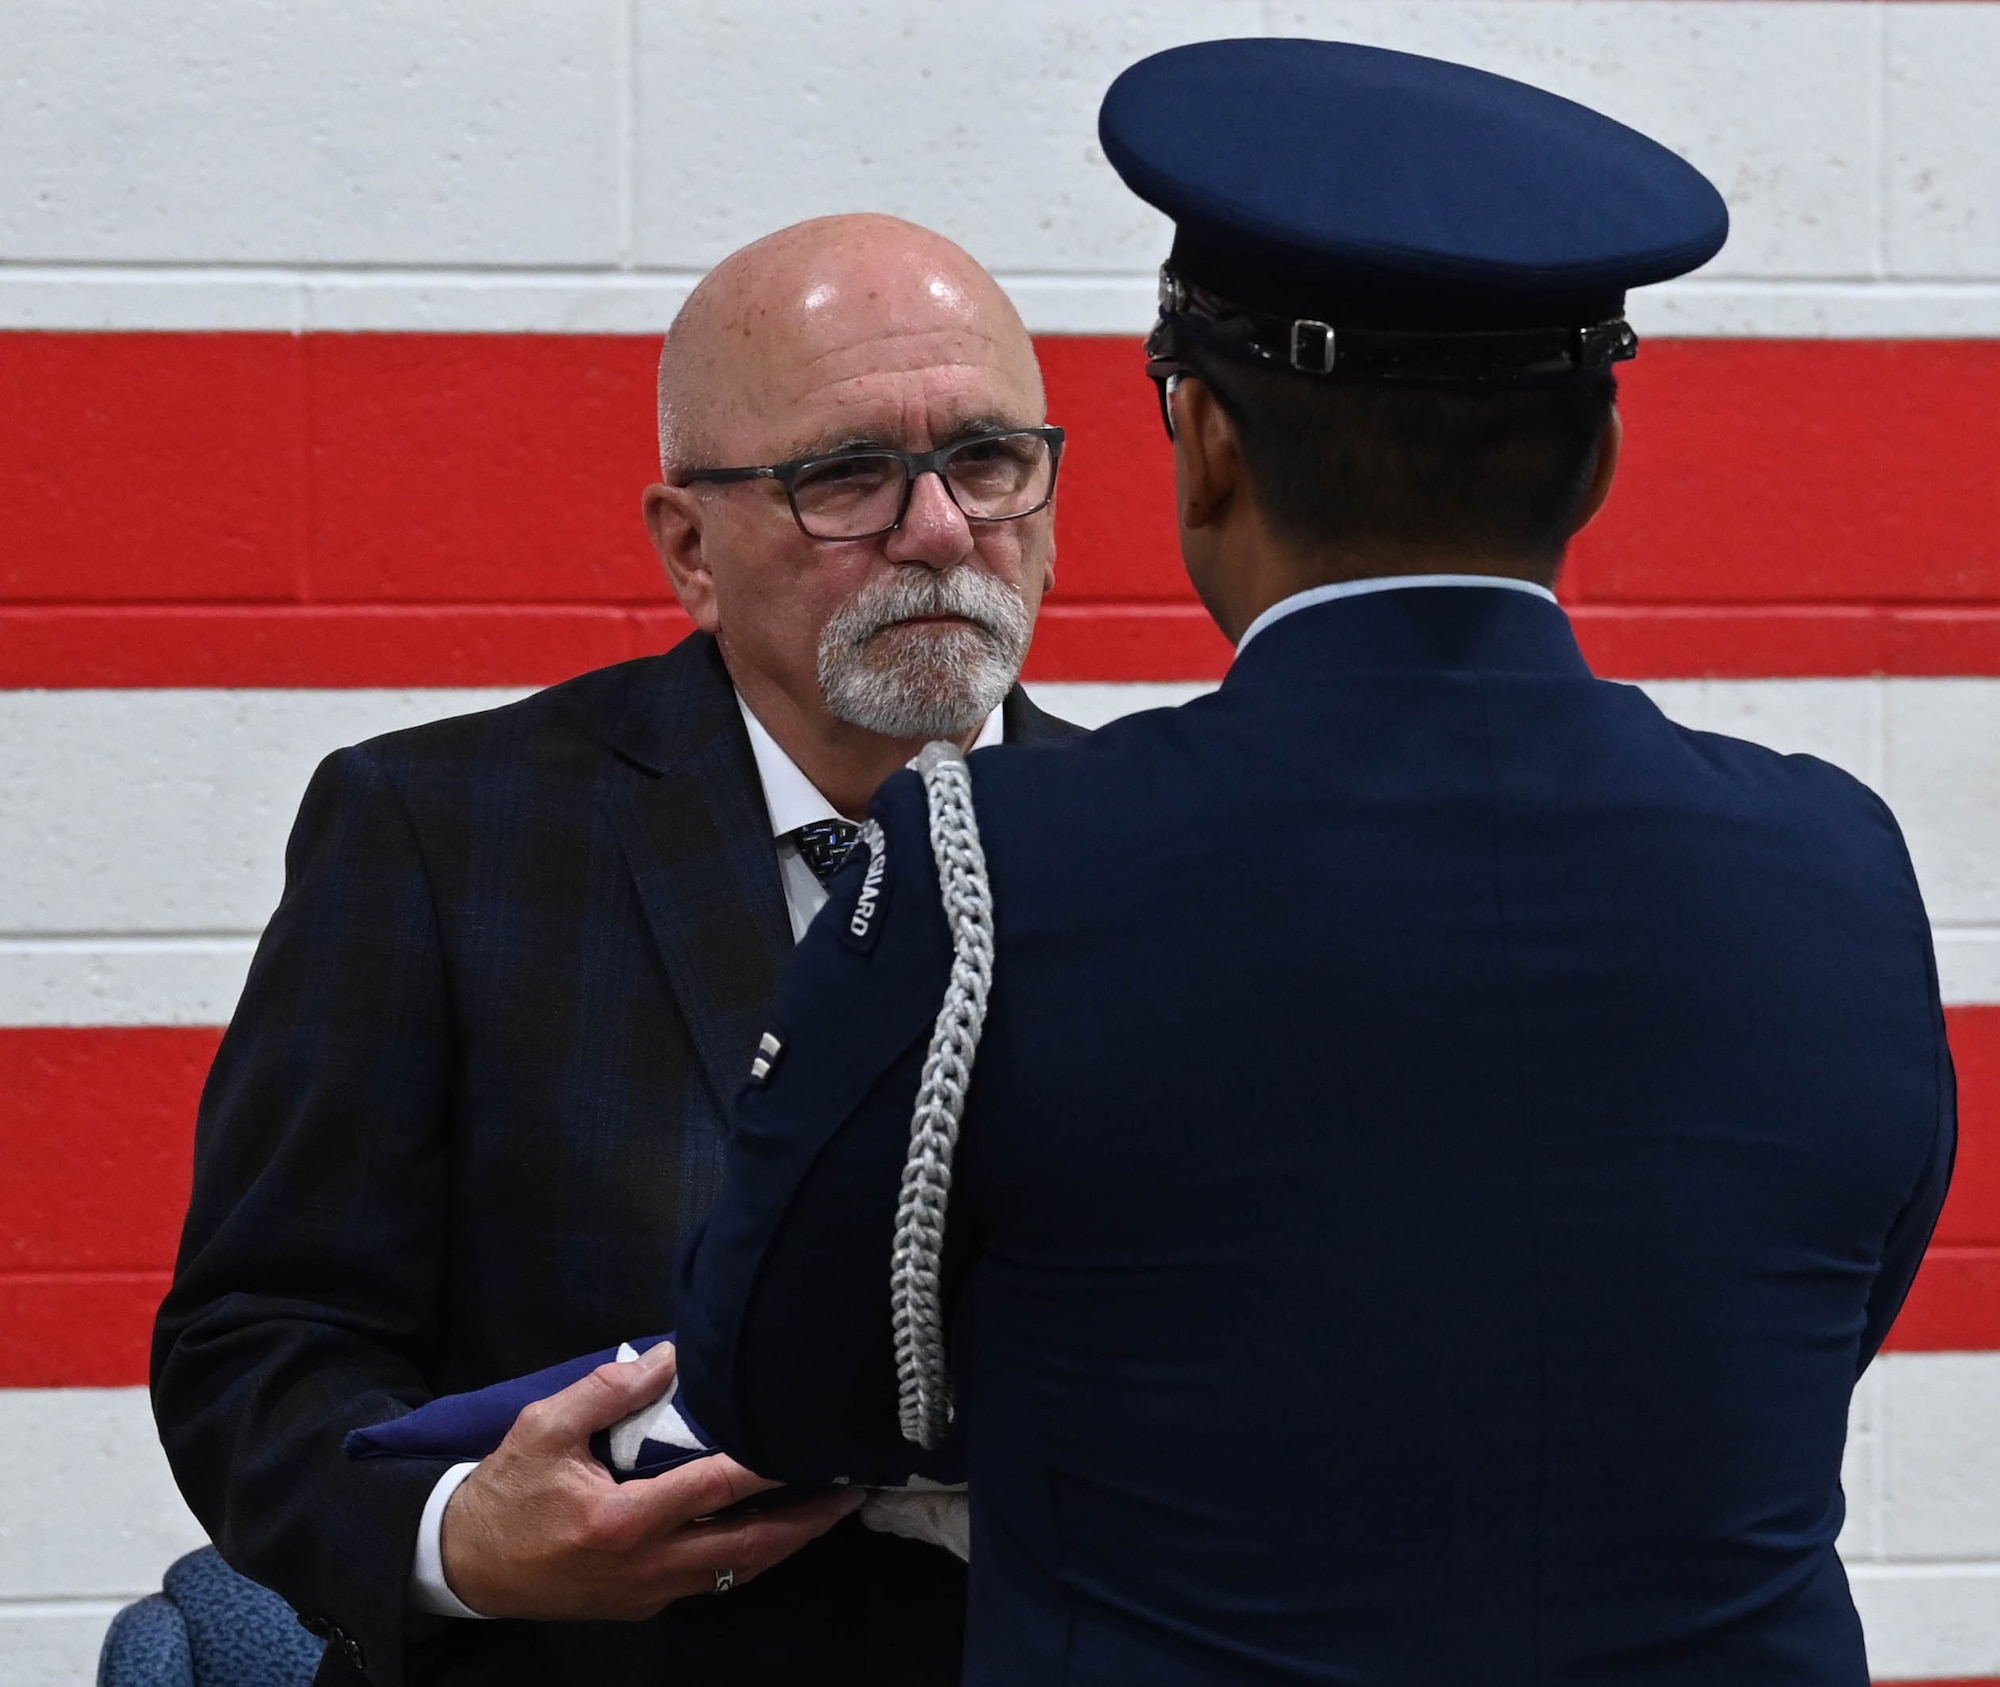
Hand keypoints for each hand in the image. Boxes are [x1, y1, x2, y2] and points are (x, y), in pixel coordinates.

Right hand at [439, 1342, 862, 1619]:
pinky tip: (774, 1528)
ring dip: (787, 1541)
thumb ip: (607, 1391)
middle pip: (747, 1548)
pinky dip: (751, 1554)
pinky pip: (713, 1580)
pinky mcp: (644, 1602)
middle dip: (805, 1522)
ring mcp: (648, 1592)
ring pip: (736, 1571)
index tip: (809, 1442)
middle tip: (852, 1490)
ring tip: (830, 1507)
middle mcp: (646, 1566)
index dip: (767, 1466)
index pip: (715, 1491)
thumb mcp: (542, 1428)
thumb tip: (670, 1356)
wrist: (464, 1565)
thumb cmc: (505, 1492)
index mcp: (622, 1522)